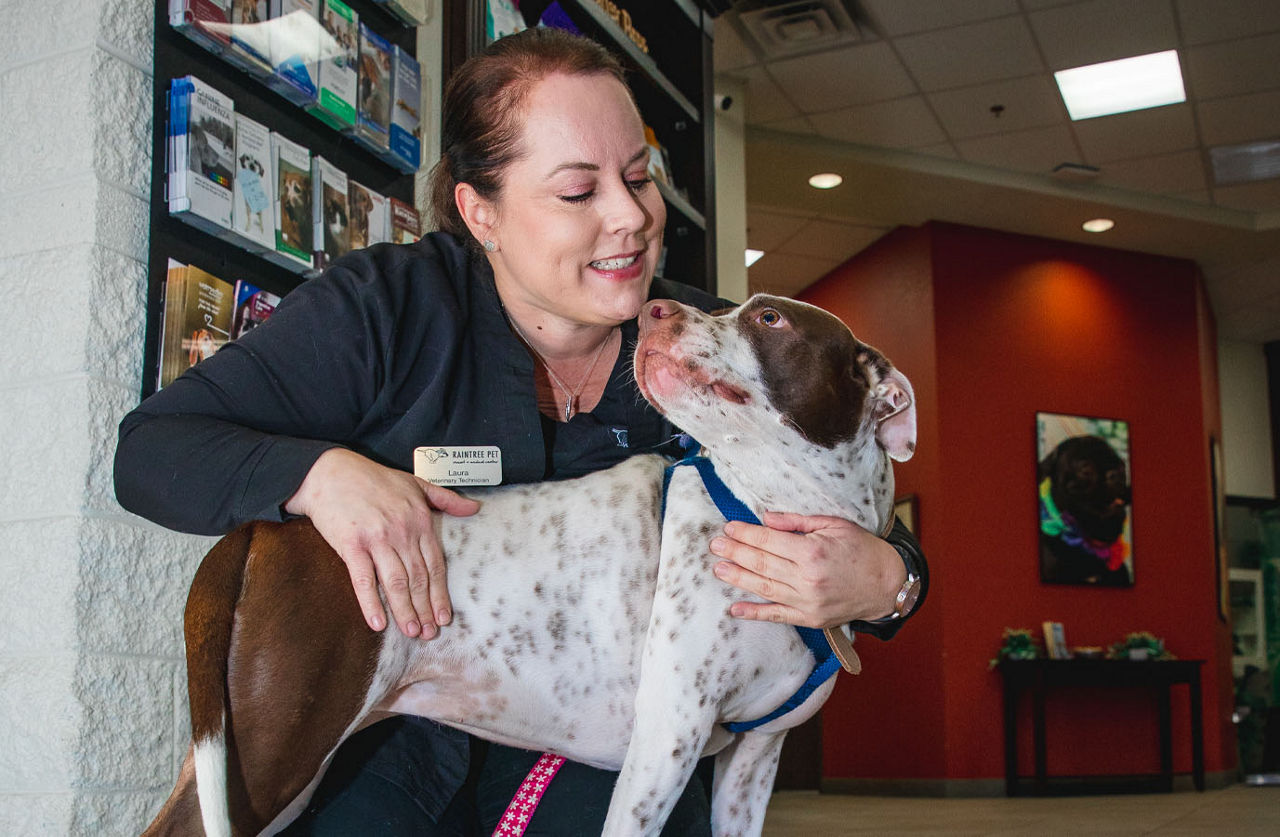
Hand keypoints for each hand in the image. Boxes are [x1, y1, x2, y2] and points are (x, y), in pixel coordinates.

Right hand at [284, 448, 480, 637]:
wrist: (329, 471)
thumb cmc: (374, 479)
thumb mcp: (415, 483)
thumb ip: (446, 499)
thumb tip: (475, 508)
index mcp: (420, 520)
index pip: (435, 565)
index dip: (440, 594)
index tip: (445, 617)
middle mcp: (402, 531)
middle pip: (418, 579)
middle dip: (425, 609)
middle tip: (429, 634)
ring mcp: (376, 538)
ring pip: (395, 582)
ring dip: (405, 611)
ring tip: (411, 631)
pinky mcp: (351, 544)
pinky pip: (363, 579)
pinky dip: (371, 603)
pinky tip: (378, 623)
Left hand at [709, 512, 905, 627]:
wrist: (887, 584)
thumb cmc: (862, 549)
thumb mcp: (834, 525)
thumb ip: (798, 522)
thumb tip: (766, 520)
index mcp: (812, 551)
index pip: (768, 541)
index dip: (746, 534)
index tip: (729, 527)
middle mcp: (807, 578)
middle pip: (761, 563)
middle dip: (735, 552)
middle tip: (715, 545)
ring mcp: (807, 602)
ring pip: (764, 588)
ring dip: (738, 578)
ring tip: (719, 569)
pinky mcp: (810, 618)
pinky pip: (777, 615)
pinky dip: (754, 613)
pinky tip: (735, 609)